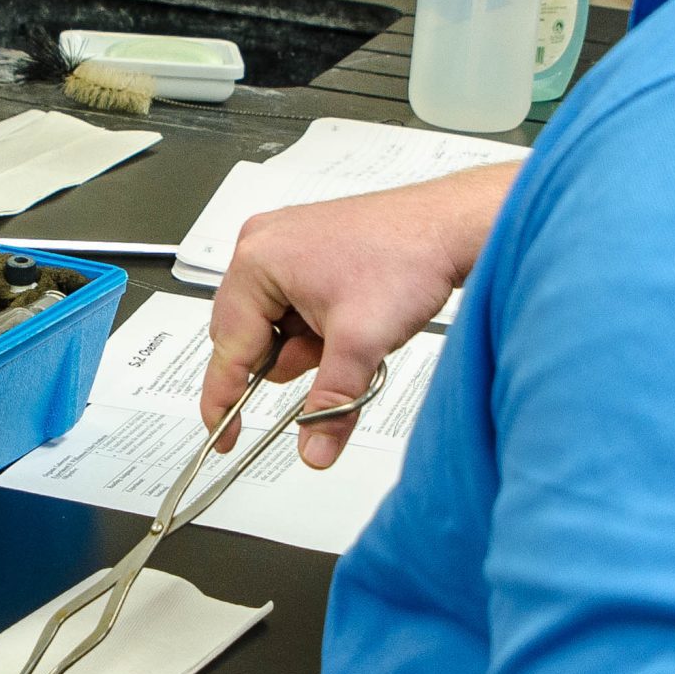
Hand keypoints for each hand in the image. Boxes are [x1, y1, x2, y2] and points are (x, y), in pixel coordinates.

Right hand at [203, 162, 519, 466]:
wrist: (450, 226)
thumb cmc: (408, 255)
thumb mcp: (361, 342)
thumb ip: (331, 405)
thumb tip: (314, 448)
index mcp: (257, 261)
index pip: (227, 348)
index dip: (224, 400)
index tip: (224, 435)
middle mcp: (262, 245)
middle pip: (249, 335)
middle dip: (291, 360)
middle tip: (331, 358)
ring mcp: (284, 244)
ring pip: (274, 324)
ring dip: (309, 344)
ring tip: (350, 329)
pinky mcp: (306, 248)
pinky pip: (293, 304)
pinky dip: (319, 324)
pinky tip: (351, 315)